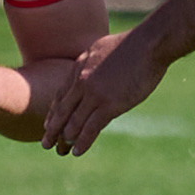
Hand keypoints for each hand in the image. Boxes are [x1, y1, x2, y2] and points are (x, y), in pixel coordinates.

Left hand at [40, 32, 164, 155]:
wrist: (149, 43)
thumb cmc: (133, 44)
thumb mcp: (101, 48)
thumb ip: (92, 61)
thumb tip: (91, 67)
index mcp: (79, 67)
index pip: (61, 95)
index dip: (53, 112)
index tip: (48, 125)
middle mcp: (82, 82)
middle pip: (62, 111)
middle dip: (52, 130)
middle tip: (45, 144)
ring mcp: (94, 94)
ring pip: (74, 122)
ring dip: (65, 140)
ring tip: (60, 152)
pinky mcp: (109, 105)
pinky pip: (91, 128)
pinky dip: (82, 142)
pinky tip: (76, 152)